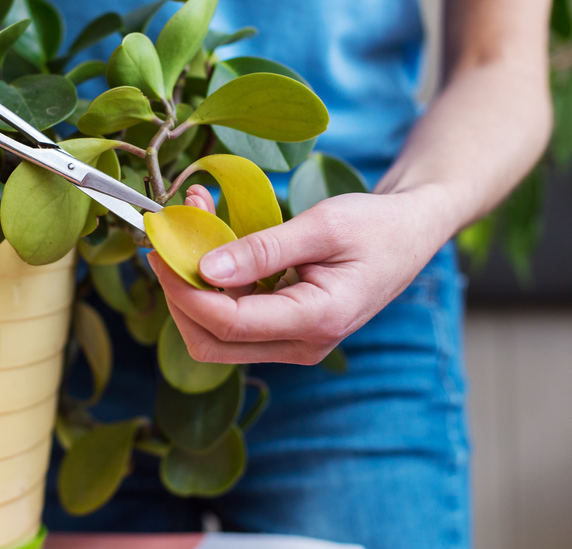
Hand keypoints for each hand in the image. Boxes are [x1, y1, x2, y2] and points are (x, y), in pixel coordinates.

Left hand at [148, 184, 456, 364]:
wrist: (410, 234)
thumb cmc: (375, 226)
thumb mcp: (322, 225)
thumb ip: (263, 249)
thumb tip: (205, 269)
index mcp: (316, 321)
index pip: (228, 321)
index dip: (184, 288)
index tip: (160, 247)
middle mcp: (302, 345)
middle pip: (212, 343)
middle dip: (178, 297)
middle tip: (164, 246)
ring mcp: (294, 343)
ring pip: (218, 336)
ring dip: (192, 288)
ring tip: (190, 227)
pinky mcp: (286, 330)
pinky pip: (236, 319)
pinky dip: (214, 285)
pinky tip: (211, 241)